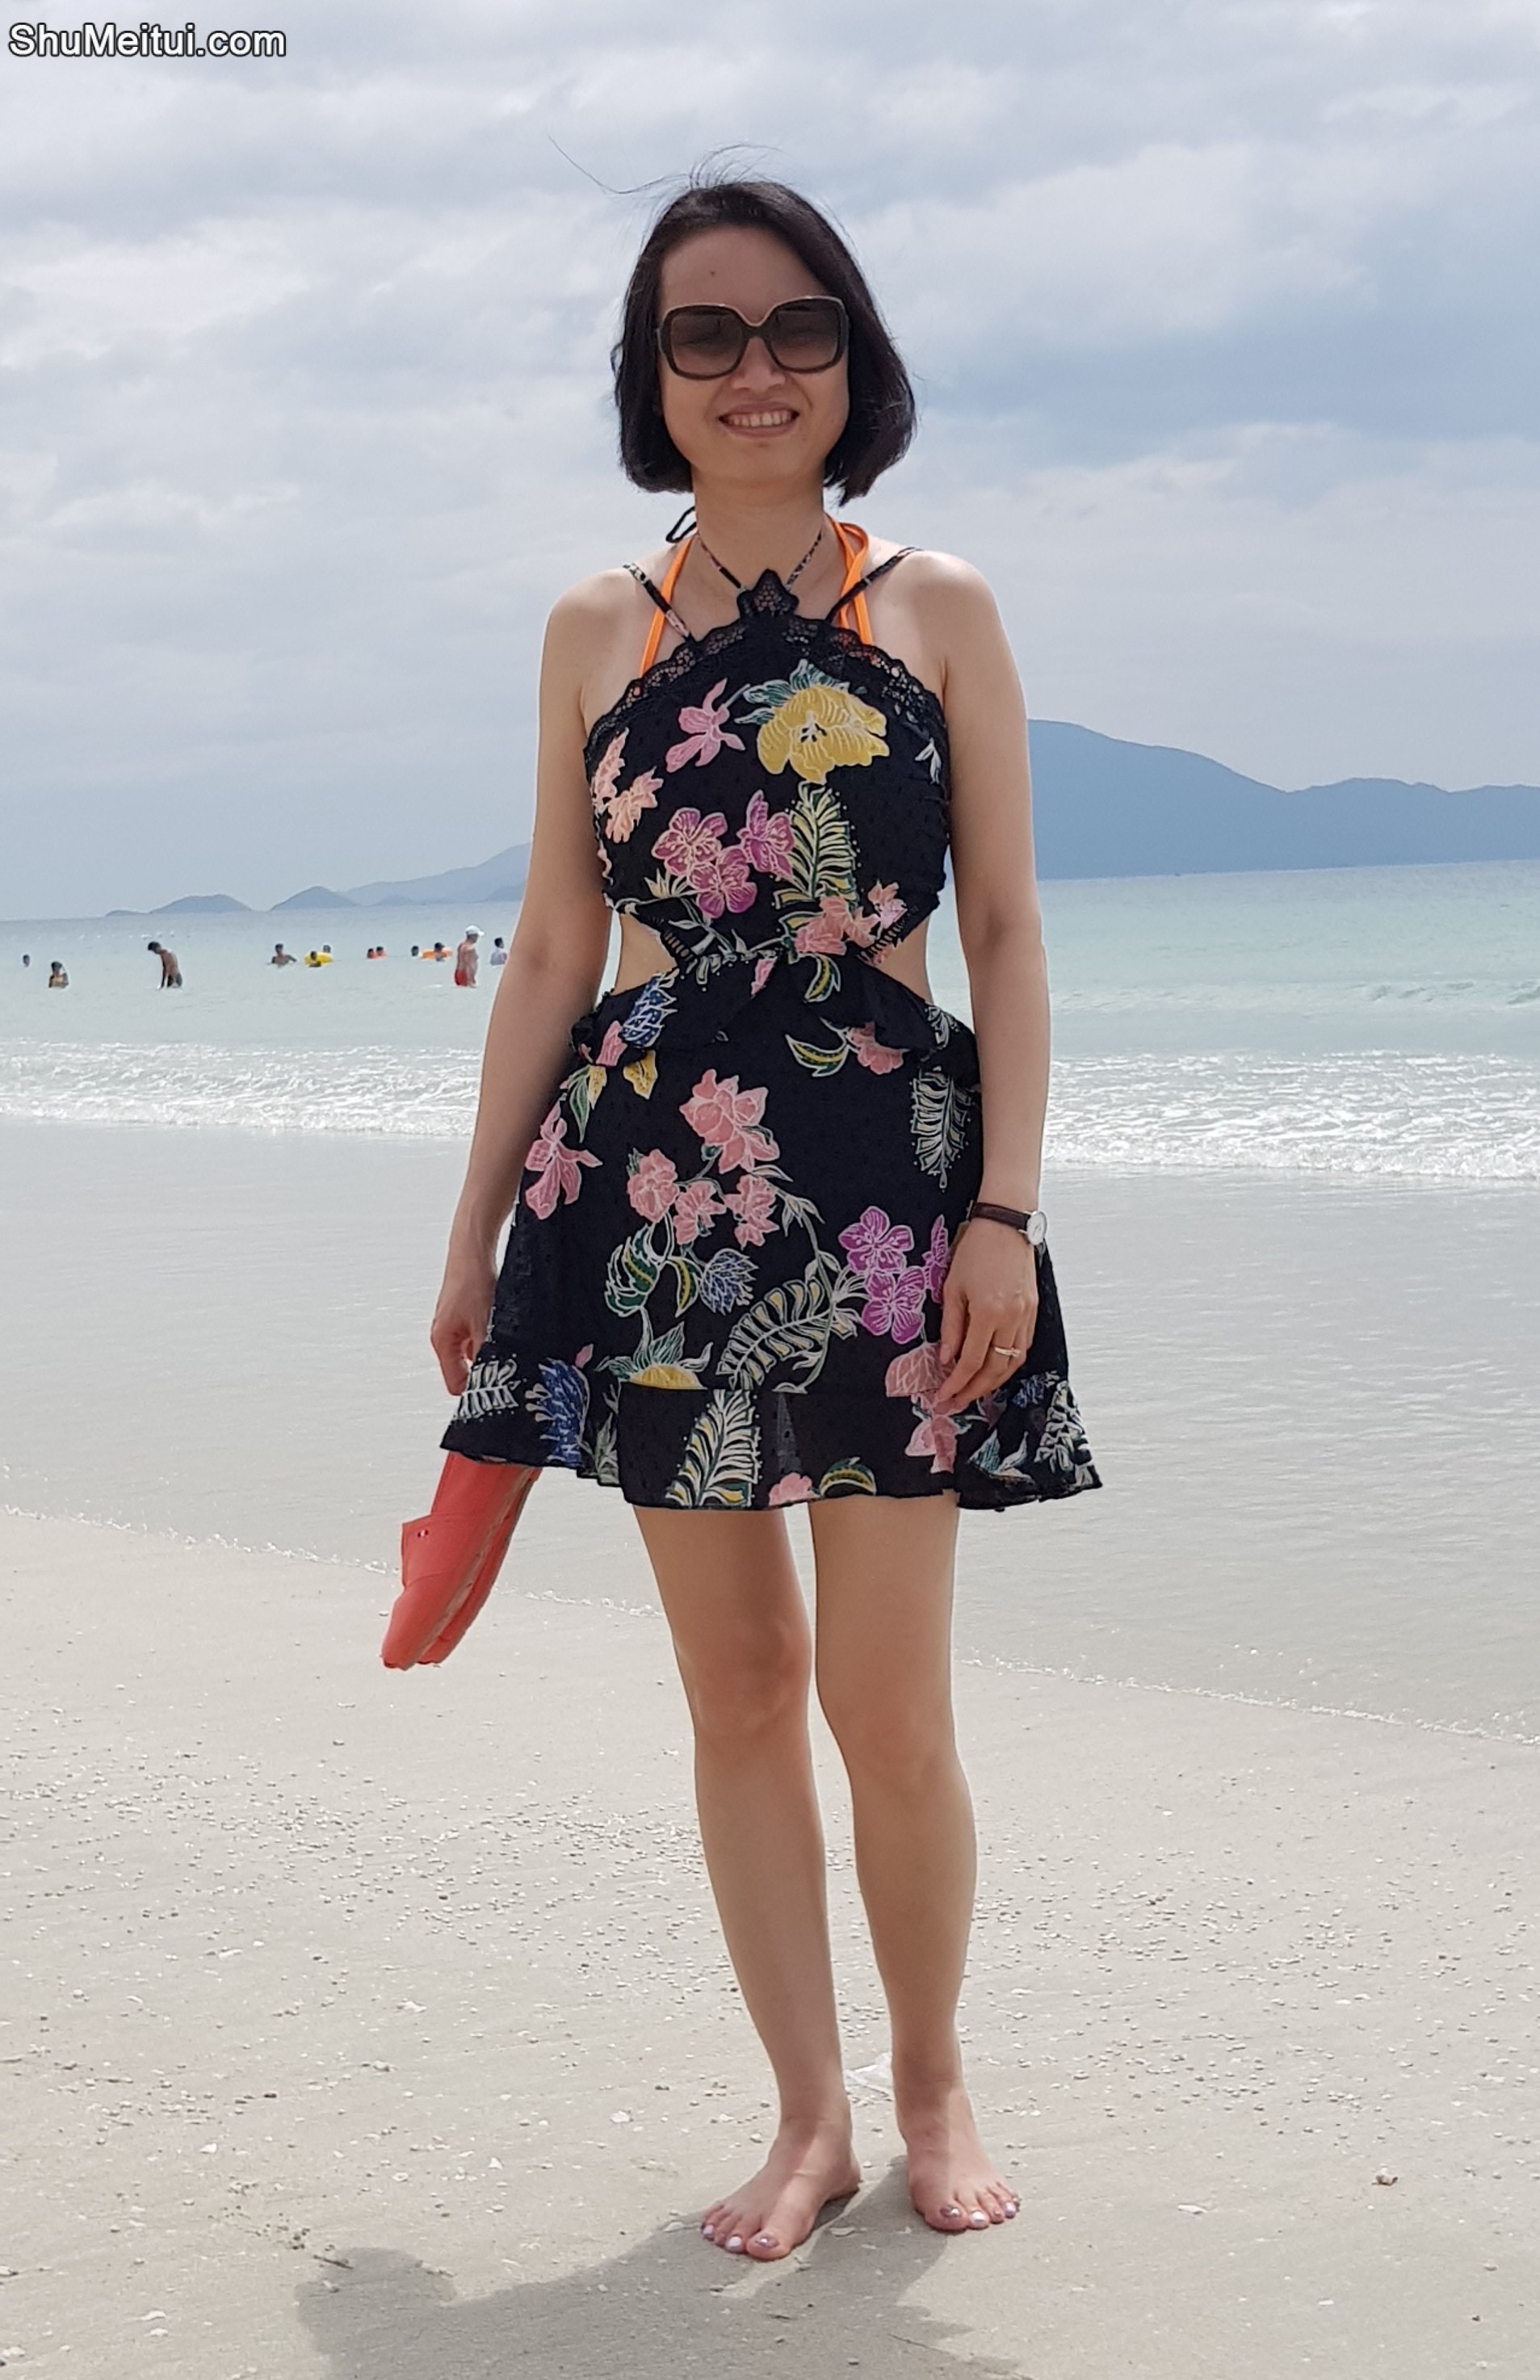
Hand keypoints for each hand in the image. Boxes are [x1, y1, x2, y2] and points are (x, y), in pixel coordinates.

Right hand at [430, 1239, 497, 1394]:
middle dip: (487, 1367)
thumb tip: (495, 1378)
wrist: (473, 1249)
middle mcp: (446, 1335)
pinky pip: (481, 1333)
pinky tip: (509, 1325)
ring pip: (477, 1350)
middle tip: (510, 1368)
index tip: (497, 1391)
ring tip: (510, 1341)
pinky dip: (494, 1333)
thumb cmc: (472, 1281)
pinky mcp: (467, 1312)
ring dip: (493, 1349)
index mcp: (442, 1342)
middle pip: (466, 1368)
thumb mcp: (484, 1324)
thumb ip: (487, 1354)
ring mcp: (456, 1323)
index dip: (475, 1390)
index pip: (455, 1383)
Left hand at [934, 1218, 1037, 1415]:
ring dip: (994, 1381)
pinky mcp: (1033, 1310)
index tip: (944, 1396)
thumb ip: (951, 1327)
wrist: (1006, 1224)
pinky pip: (1023, 1347)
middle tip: (957, 1403)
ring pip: (1013, 1362)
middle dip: (975, 1390)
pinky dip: (1009, 1364)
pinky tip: (995, 1369)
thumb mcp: (952, 1287)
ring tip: (974, 1391)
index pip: (972, 1361)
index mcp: (988, 1312)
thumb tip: (946, 1358)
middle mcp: (1011, 1318)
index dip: (957, 1383)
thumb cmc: (976, 1250)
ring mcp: (1025, 1315)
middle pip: (995, 1369)